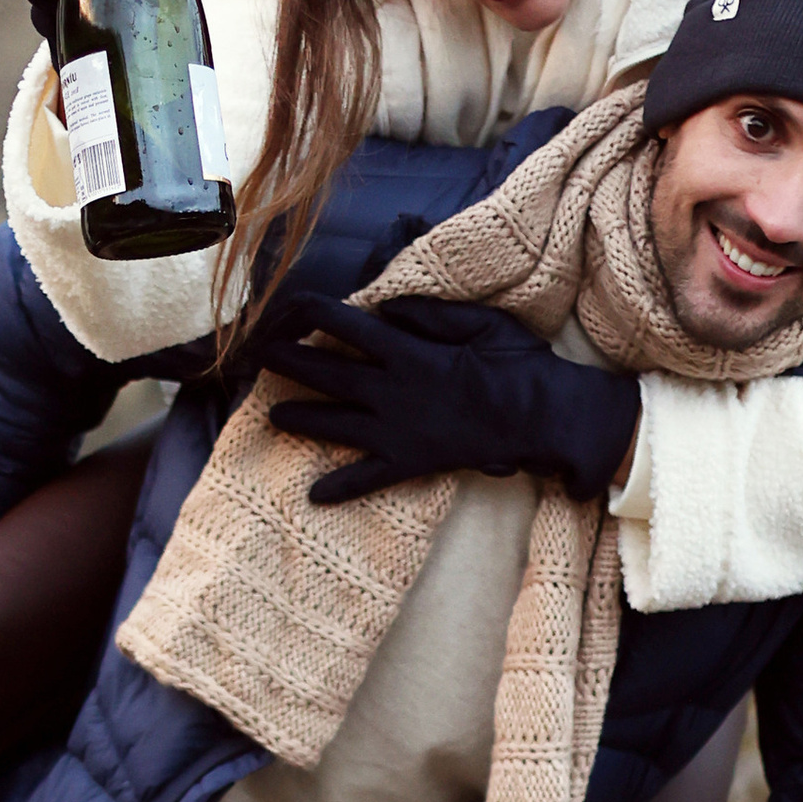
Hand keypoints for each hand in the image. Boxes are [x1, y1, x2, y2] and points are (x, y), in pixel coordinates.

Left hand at [264, 294, 640, 506]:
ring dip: (302, 418)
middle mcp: (394, 391)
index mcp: (410, 353)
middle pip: (330, 374)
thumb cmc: (519, 365)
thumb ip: (429, 314)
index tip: (288, 306)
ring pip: (337, 424)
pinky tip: (314, 495)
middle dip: (291, 363)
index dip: (315, 315)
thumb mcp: (480, 322)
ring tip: (271, 415)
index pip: (351, 327)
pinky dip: (342, 487)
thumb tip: (384, 305)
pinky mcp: (411, 462)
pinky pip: (370, 478)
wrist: (544, 418)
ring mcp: (398, 430)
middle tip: (258, 356)